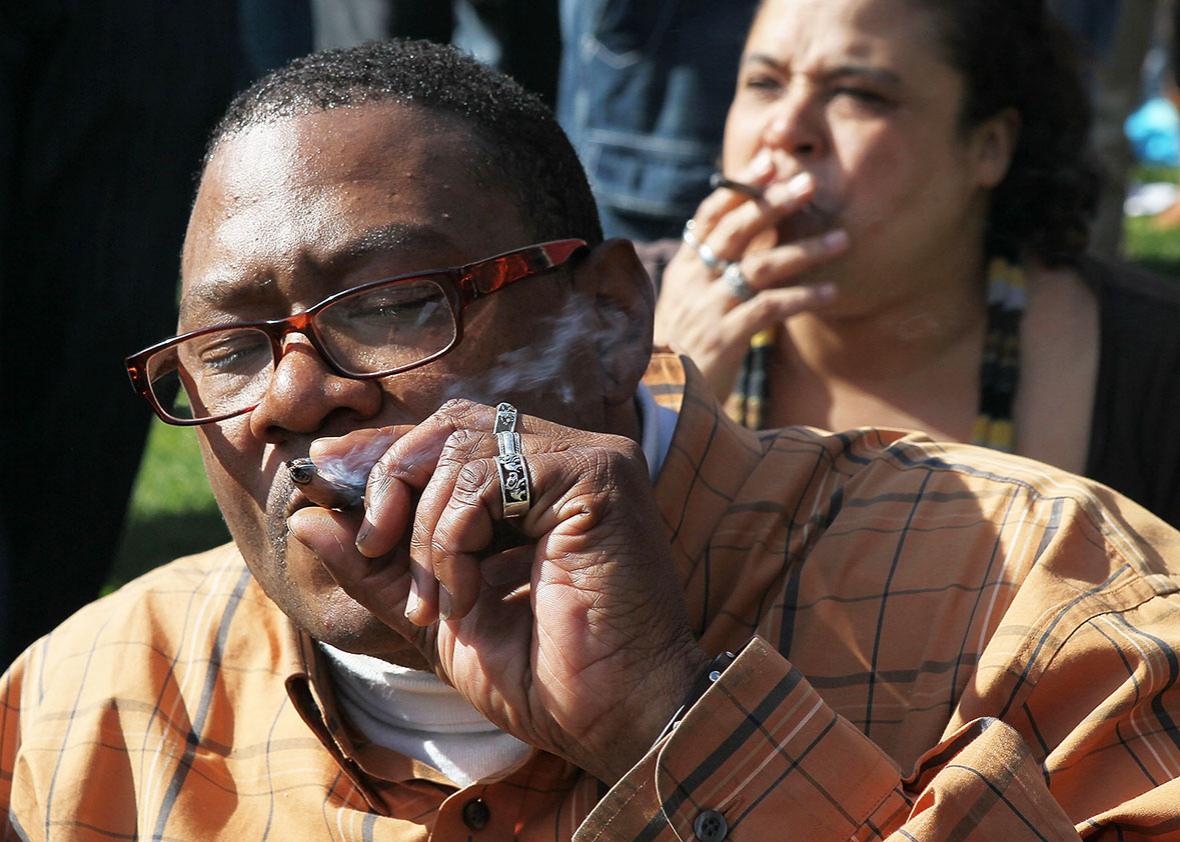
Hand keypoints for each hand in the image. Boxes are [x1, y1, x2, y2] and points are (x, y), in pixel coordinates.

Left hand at [287, 400, 708, 783]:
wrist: (613, 722)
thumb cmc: (544, 679)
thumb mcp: (437, 616)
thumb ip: (377, 568)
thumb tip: (305, 517)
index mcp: (540, 482)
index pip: (450, 434)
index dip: (383, 452)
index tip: (323, 478)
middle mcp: (569, 457)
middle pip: (450, 426)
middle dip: (393, 482)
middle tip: (377, 548)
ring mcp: (590, 460)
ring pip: (462, 449)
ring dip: (426, 530)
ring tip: (436, 600)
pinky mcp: (598, 476)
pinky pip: (489, 476)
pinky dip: (456, 534)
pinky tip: (466, 591)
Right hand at [653, 152, 847, 400]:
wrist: (660, 399)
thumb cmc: (682, 348)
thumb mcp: (687, 303)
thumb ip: (709, 269)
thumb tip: (741, 232)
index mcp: (684, 267)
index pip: (711, 215)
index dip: (741, 188)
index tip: (771, 161)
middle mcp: (693, 281)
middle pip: (737, 230)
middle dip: (775, 204)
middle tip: (810, 184)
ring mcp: (708, 308)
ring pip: (759, 266)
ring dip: (804, 250)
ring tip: (841, 241)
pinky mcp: (724, 338)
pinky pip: (769, 308)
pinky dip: (802, 298)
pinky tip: (830, 293)